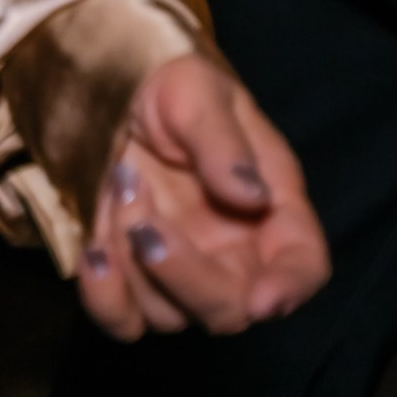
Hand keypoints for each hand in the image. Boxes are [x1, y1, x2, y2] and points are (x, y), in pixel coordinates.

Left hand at [79, 54, 329, 339]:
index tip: (263, 299)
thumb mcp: (195, 90)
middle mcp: (230, 250)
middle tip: (146, 227)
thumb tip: (250, 196)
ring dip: (137, 263)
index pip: (303, 263)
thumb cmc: (166, 80)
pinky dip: (106, 300)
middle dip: (188, 277)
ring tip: (118, 184)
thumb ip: (222, 141)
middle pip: (231, 307)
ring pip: (171, 315)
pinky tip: (93, 252)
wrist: (100, 77)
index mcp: (269, 204)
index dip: (291, 288)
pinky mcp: (127, 274)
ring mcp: (178, 268)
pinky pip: (122, 319)